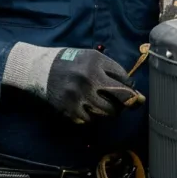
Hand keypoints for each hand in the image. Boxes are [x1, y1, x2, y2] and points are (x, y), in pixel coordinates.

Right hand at [3, 44, 144, 123]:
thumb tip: (134, 91)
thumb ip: (113, 71)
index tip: (126, 88)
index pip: (125, 79)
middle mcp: (89, 79)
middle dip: (126, 102)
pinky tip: (89, 108)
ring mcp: (79, 96)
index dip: (129, 86)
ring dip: (111, 111)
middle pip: (121, 98)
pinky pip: (91, 120)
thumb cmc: (72, 63)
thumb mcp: (93, 58)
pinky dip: (93, 116)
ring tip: (106, 105)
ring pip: (108, 112)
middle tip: (122, 102)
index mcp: (96, 63)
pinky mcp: (70, 109)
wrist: (42, 69)